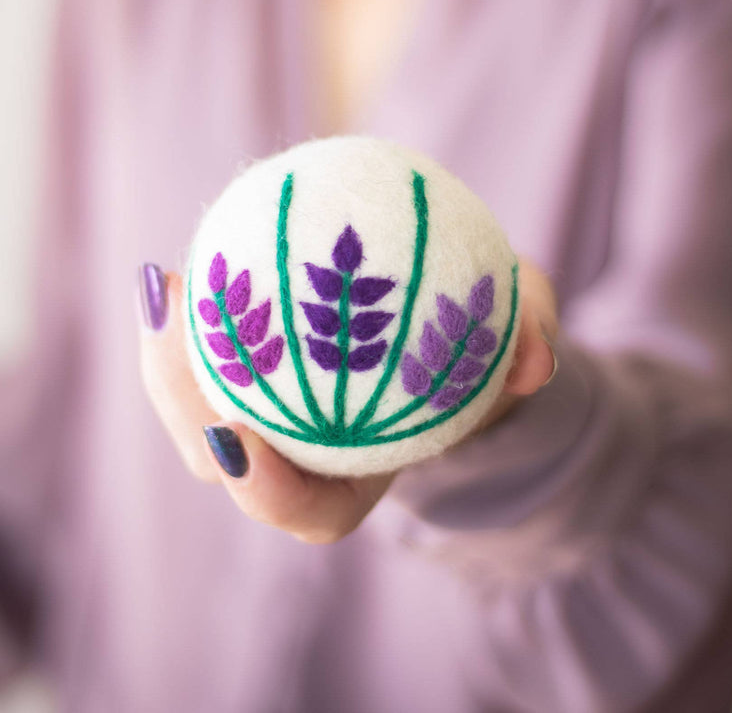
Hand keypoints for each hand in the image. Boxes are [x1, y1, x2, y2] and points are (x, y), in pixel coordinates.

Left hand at [137, 257, 557, 543]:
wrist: (449, 333)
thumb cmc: (482, 346)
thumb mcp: (521, 336)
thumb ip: (531, 344)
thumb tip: (534, 358)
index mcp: (363, 474)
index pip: (311, 508)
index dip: (270, 489)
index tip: (238, 439)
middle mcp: (307, 452)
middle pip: (230, 460)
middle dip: (189, 410)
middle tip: (179, 333)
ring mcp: (274, 409)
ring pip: (204, 403)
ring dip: (171, 356)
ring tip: (164, 285)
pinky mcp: (254, 363)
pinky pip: (216, 345)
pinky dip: (199, 310)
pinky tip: (189, 255)